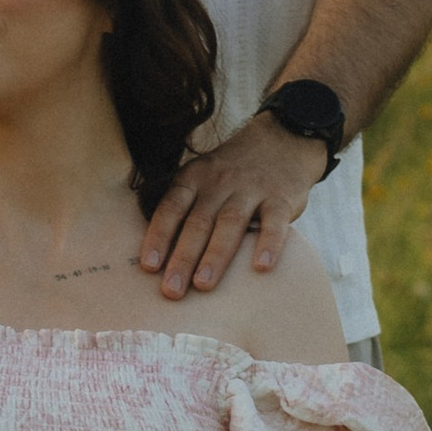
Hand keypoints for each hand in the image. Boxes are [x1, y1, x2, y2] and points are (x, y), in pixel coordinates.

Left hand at [136, 114, 322, 299]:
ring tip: (203, 285)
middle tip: (172, 290)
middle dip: (183, 257)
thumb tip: (159, 257)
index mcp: (194, 178)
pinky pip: (274, 223)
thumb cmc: (232, 173)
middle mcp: (220, 183)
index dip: (159, 235)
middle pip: (198, 222)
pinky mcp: (281, 199)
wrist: (282, 140)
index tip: (149, 266)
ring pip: (230, 223)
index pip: (172, 207)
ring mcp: (251, 189)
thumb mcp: (203, 177)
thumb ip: (186, 208)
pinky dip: (268, 244)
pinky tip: (261, 267)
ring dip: (215, 255)